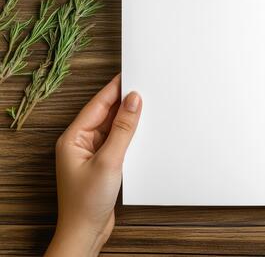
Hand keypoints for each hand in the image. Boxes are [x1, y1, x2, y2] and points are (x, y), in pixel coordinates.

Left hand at [45, 75, 141, 256]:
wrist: (85, 232)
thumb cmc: (87, 202)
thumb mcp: (109, 161)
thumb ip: (122, 129)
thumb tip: (133, 101)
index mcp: (73, 138)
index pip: (98, 105)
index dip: (115, 88)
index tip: (132, 75)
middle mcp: (81, 143)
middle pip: (106, 114)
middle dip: (125, 102)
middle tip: (146, 88)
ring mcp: (92, 154)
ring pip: (113, 128)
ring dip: (129, 120)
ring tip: (149, 108)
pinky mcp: (103, 164)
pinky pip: (118, 142)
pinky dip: (130, 136)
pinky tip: (144, 133)